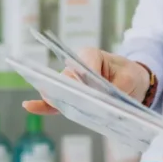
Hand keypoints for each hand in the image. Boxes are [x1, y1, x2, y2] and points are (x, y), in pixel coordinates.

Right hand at [23, 47, 152, 114]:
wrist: (132, 81)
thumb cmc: (129, 74)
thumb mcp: (129, 78)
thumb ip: (116, 87)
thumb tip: (102, 101)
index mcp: (90, 55)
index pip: (82, 65)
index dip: (84, 78)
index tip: (90, 89)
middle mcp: (75, 66)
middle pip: (67, 79)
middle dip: (71, 91)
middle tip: (78, 102)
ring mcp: (71, 82)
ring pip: (61, 91)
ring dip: (62, 100)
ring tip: (58, 104)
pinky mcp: (71, 96)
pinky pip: (56, 102)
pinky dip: (44, 105)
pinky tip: (30, 106)